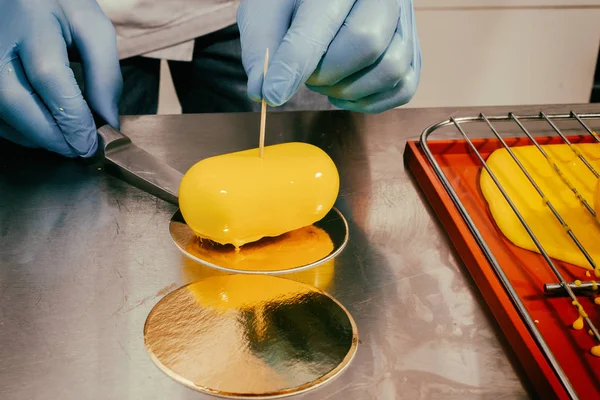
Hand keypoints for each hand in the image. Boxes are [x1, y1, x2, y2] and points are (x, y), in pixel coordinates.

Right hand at [0, 0, 121, 156]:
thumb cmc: (59, 6)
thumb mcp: (92, 30)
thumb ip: (105, 74)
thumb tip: (108, 122)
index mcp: (30, 19)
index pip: (49, 78)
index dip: (73, 118)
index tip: (93, 142)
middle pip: (15, 100)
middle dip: (51, 134)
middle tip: (80, 149)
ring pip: (0, 111)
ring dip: (34, 136)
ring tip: (66, 141)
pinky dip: (18, 128)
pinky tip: (44, 128)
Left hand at [237, 0, 420, 113]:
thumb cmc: (294, 1)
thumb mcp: (266, 10)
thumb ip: (263, 46)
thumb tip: (262, 90)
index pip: (321, 25)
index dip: (295, 65)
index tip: (273, 93)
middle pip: (366, 44)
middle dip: (326, 74)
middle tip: (306, 74)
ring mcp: (405, 24)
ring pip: (391, 69)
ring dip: (349, 90)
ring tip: (324, 79)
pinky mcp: (413, 52)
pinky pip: (403, 88)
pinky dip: (370, 102)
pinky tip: (345, 92)